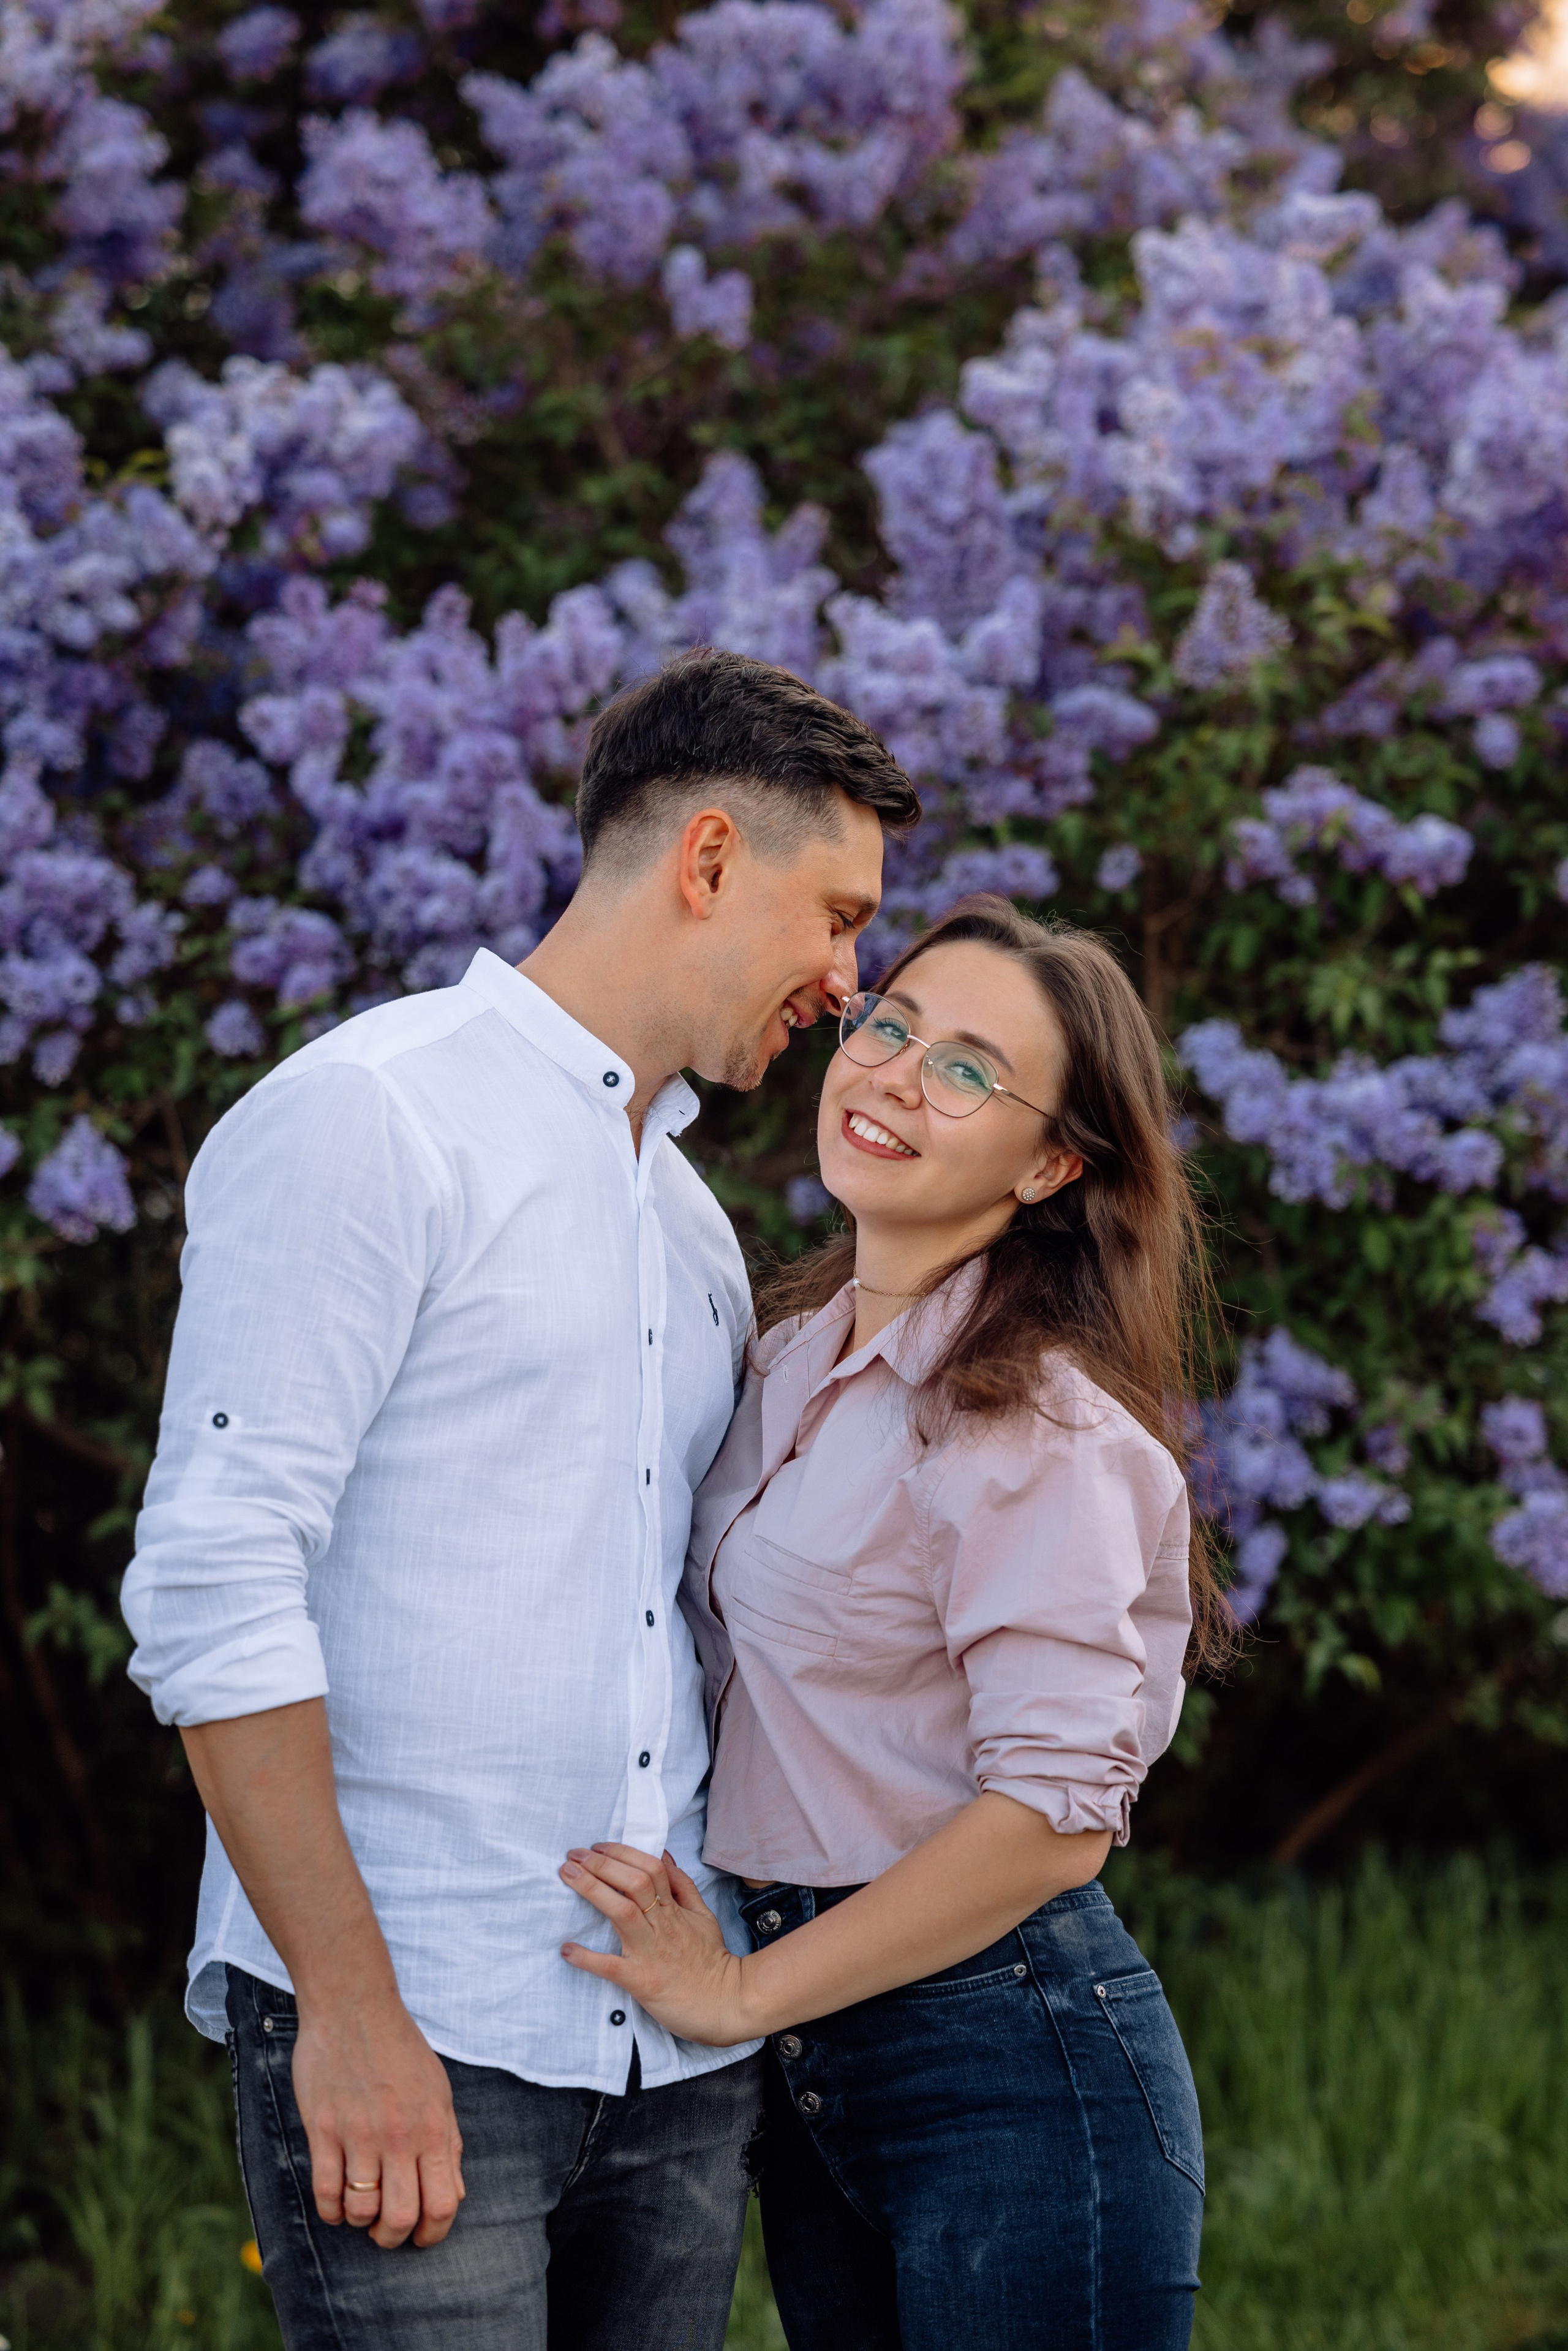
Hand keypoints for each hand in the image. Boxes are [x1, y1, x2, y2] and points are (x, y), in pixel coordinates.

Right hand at [291, 1991, 465, 2249]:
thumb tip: (454, 2194)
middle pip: (400, 2217)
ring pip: (360, 2210)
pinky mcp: (324, 2129)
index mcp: (433, 2128)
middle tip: (384, 2229)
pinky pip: (325, 2192)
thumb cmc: (400, 2049)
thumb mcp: (438, 2091)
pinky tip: (335, 2203)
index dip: (433, 2233)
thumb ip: (448, 2144)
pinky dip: (330, 2210)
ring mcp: (359, 2134)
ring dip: (359, 2221)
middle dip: (392, 2236)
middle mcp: (399, 2136)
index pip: (443, 2204)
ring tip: (360, 2208)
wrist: (354, 2007)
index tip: (421, 2235)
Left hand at [560, 1845, 754, 2045]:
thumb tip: (663, 1856)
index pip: (651, 1869)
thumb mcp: (703, 1916)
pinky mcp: (641, 1981)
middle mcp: (662, 1926)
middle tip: (574, 1855)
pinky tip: (567, 1949)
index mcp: (675, 1910)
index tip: (597, 1847)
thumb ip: (682, 1887)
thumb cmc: (711, 1961)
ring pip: (622, 1912)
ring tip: (568, 1876)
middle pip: (633, 1883)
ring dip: (592, 1890)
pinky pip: (611, 1967)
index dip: (623, 1854)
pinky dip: (587, 1958)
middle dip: (602, 1864)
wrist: (725, 2004)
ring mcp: (651, 1953)